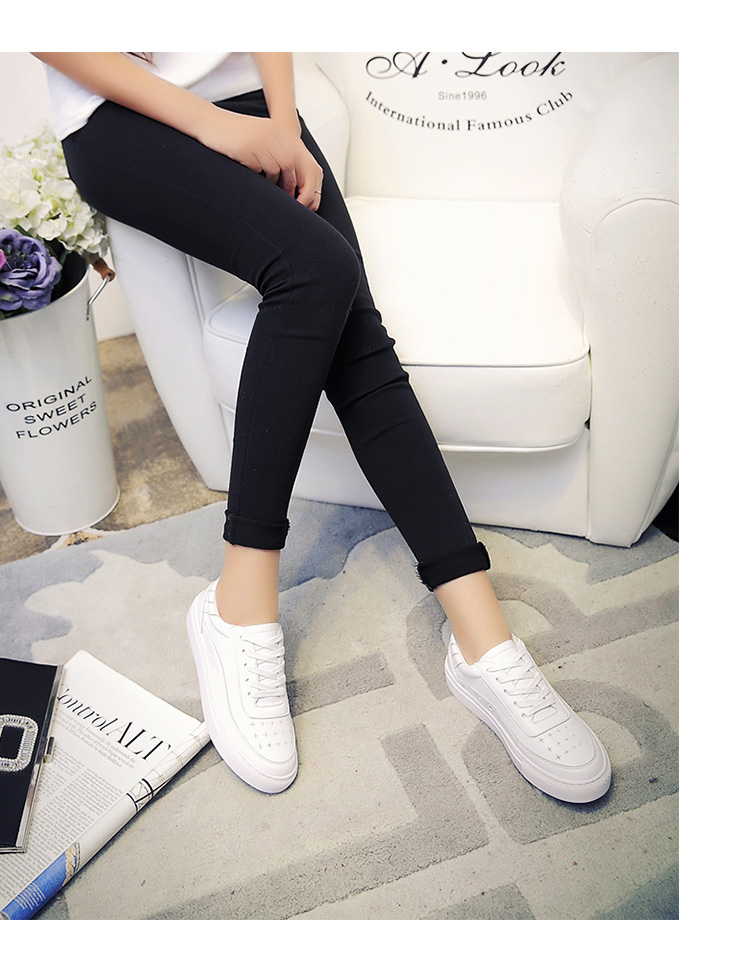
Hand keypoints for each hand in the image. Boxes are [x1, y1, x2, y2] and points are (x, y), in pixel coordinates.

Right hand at [197, 106, 323, 210]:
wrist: (208, 122)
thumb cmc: (235, 136)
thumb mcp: (260, 139)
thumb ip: (277, 152)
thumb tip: (293, 180)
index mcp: (278, 131)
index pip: (300, 156)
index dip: (305, 177)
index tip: (303, 195)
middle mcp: (272, 133)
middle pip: (294, 162)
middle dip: (295, 185)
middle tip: (293, 200)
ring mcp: (259, 139)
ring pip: (280, 167)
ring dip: (280, 184)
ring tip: (276, 192)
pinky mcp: (246, 147)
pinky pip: (261, 168)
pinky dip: (262, 178)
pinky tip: (256, 179)